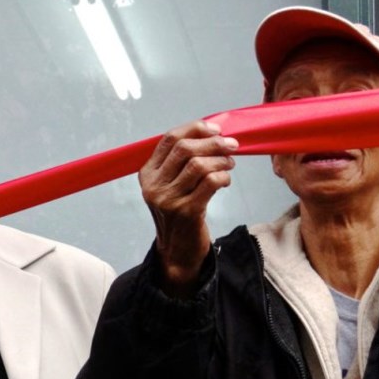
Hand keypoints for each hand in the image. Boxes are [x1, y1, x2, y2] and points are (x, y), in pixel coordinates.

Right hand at [140, 121, 237, 296]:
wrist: (177, 250)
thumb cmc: (179, 213)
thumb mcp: (169, 186)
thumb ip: (180, 162)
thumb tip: (211, 133)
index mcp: (147, 174)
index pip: (169, 139)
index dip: (195, 129)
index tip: (215, 129)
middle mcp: (153, 186)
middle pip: (185, 149)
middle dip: (213, 142)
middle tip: (232, 145)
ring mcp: (168, 199)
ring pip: (199, 164)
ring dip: (221, 160)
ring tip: (229, 164)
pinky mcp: (186, 211)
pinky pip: (210, 182)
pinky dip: (223, 176)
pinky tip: (225, 180)